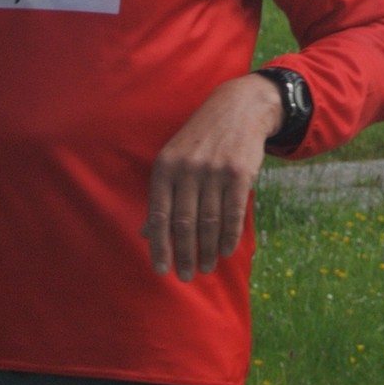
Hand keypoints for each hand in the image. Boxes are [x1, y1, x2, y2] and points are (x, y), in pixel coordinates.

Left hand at [143, 73, 283, 282]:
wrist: (237, 108)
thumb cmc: (200, 139)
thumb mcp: (173, 159)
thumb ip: (161, 195)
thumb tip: (145, 234)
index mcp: (165, 167)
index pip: (158, 215)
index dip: (159, 247)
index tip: (161, 270)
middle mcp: (187, 169)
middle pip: (184, 223)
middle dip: (184, 255)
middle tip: (185, 276)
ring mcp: (214, 171)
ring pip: (209, 222)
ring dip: (206, 250)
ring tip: (206, 267)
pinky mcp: (238, 173)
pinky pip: (232, 213)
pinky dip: (228, 236)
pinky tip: (225, 250)